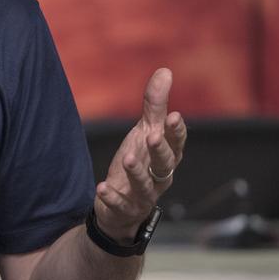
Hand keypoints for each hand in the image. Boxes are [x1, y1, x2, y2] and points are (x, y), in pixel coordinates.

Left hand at [95, 68, 186, 241]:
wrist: (122, 205)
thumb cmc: (139, 162)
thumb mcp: (145, 132)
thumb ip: (155, 105)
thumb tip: (165, 71)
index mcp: (168, 156)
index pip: (177, 143)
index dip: (177, 131)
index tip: (174, 116)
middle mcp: (160, 176)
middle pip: (165, 164)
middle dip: (160, 150)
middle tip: (152, 136)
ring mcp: (144, 195)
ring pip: (145, 186)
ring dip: (137, 173)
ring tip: (127, 158)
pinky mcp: (125, 209)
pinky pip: (120, 204)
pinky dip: (112, 197)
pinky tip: (101, 187)